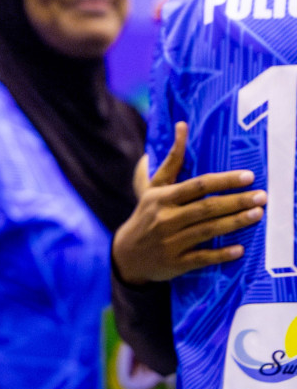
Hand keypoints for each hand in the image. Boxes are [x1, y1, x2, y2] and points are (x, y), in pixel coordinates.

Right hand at [113, 122, 261, 284]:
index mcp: (161, 197)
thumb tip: (182, 126)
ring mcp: (170, 241)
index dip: (224, 181)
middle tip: (262, 196)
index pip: (198, 186)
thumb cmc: (147, 214)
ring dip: (234, 223)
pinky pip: (202, 258)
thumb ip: (172, 159)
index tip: (248, 176)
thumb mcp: (154, 186)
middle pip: (207, 208)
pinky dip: (220, 254)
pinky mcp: (176, 262)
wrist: (127, 253)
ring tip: (257, 214)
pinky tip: (240, 250)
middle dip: (236, 201)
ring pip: (207, 230)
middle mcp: (166, 218)